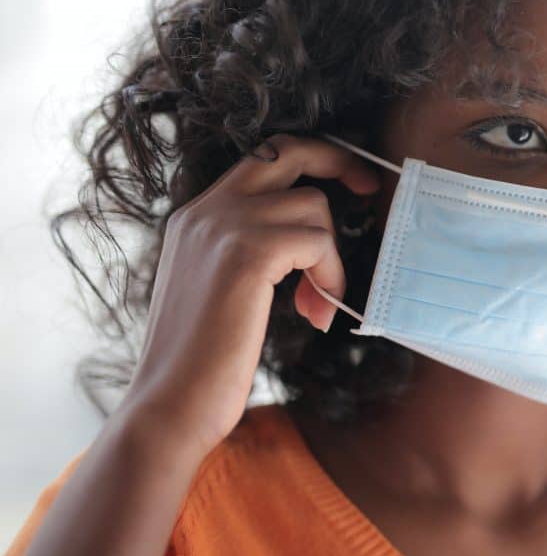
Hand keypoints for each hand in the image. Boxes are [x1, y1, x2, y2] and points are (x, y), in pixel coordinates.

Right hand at [119, 132, 380, 456]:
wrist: (169, 407)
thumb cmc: (203, 363)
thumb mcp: (222, 290)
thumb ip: (254, 254)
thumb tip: (312, 241)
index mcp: (196, 217)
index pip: (262, 159)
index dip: (311, 161)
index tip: (349, 182)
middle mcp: (205, 211)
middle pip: (285, 148)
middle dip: (338, 160)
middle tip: (369, 189)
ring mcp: (222, 226)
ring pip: (313, 205)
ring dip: (330, 257)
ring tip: (316, 303)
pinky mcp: (246, 253)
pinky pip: (316, 241)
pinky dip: (330, 275)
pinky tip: (315, 312)